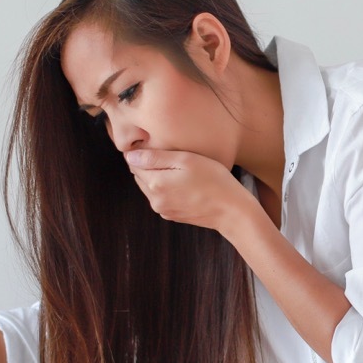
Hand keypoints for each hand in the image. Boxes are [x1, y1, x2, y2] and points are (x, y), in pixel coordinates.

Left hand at [124, 149, 264, 240]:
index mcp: (155, 183)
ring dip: (159, 177)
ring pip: (151, 187)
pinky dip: (168, 189)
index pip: (134, 163)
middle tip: (172, 156)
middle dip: (149, 165)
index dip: (143, 151)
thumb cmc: (214, 180)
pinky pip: (162, 198)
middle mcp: (154, 200)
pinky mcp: (172, 216)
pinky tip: (186, 184)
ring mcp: (163, 210)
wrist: (232, 211)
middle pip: (140, 176)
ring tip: (181, 170)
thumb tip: (129, 156)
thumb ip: (155, 157)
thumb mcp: (186, 160)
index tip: (157, 145)